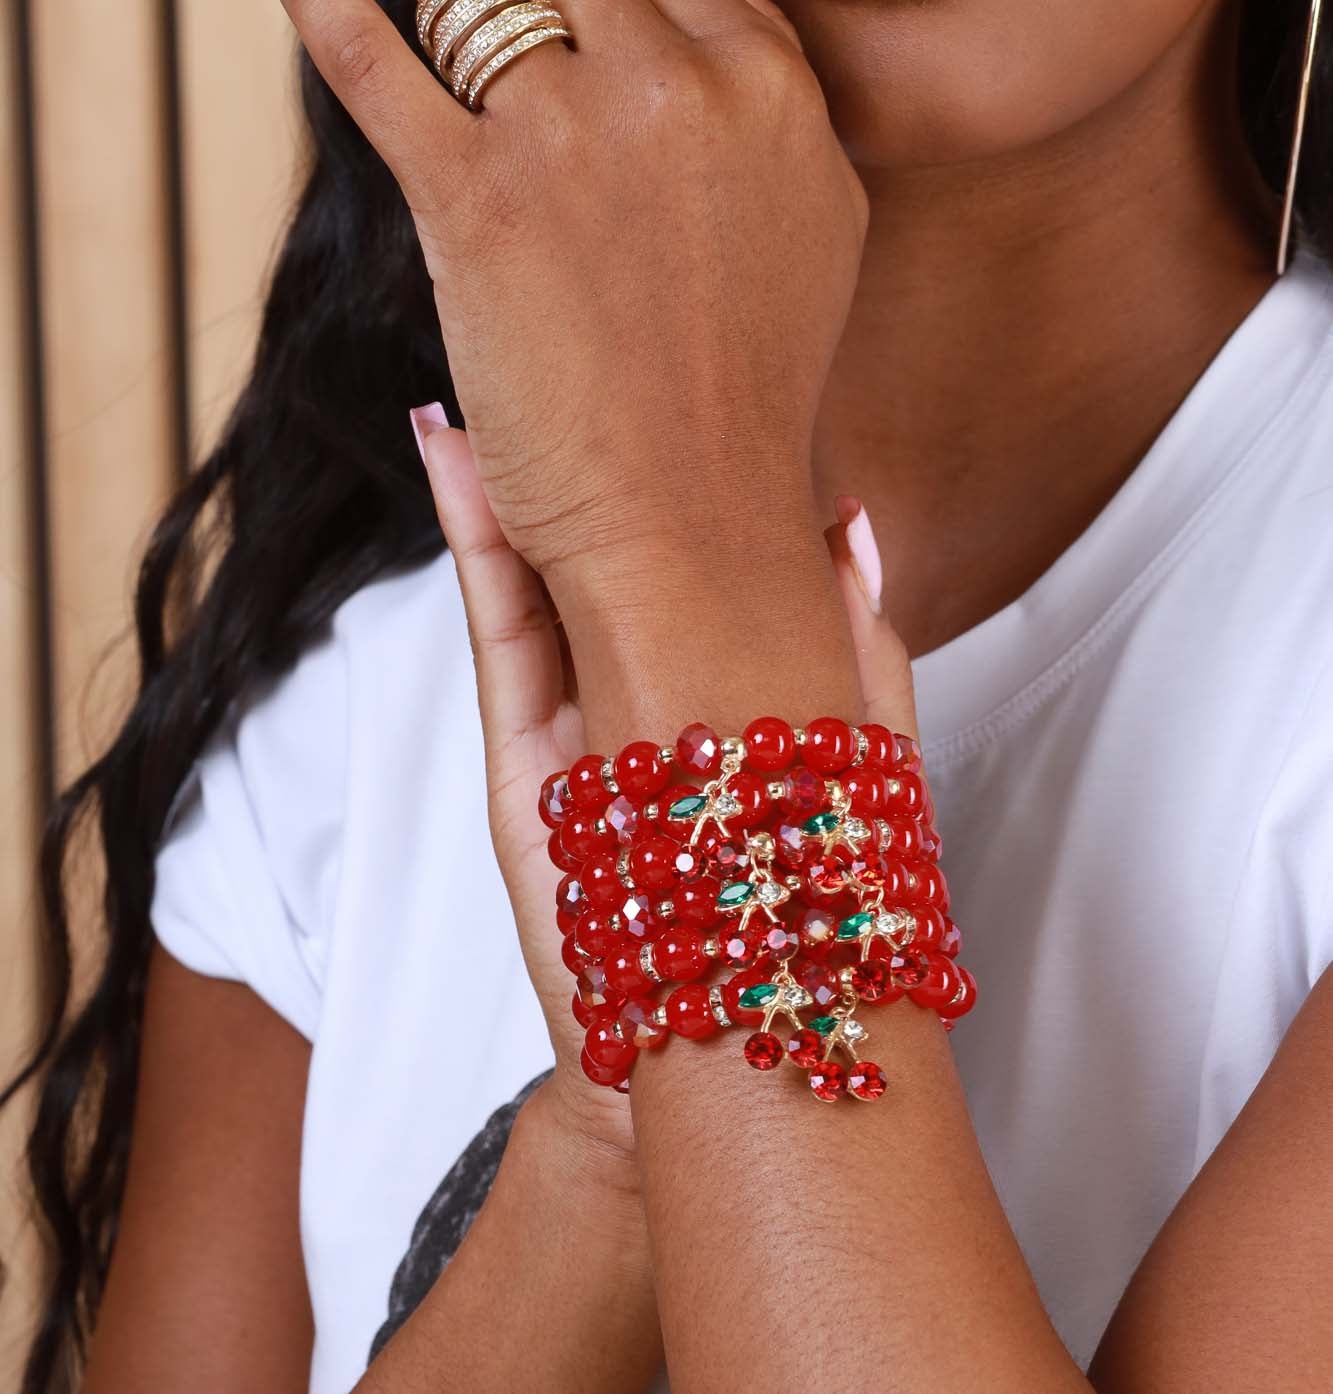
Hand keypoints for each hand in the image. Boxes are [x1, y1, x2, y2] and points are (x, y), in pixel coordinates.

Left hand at [282, 0, 867, 594]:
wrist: (692, 533)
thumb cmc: (743, 405)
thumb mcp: (810, 231)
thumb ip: (760, 124)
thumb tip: (710, 59)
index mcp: (772, 88)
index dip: (622, 18)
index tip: (590, 44)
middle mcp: (680, 85)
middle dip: (546, 18)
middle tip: (516, 83)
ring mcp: (570, 131)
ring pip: (476, 0)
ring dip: (456, 35)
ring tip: (452, 83)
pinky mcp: (471, 196)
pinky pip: (366, 53)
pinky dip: (323, 9)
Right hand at [413, 410, 916, 1142]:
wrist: (729, 1065)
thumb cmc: (792, 927)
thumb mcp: (847, 766)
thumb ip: (852, 650)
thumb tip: (856, 521)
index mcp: (720, 688)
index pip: (686, 545)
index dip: (673, 449)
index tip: (670, 351)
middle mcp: (643, 702)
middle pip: (604, 544)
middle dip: (582, 444)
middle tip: (564, 318)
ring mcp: (575, 735)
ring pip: (542, 576)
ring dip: (517, 471)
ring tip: (497, 362)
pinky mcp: (524, 774)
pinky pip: (501, 642)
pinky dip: (480, 552)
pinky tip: (462, 466)